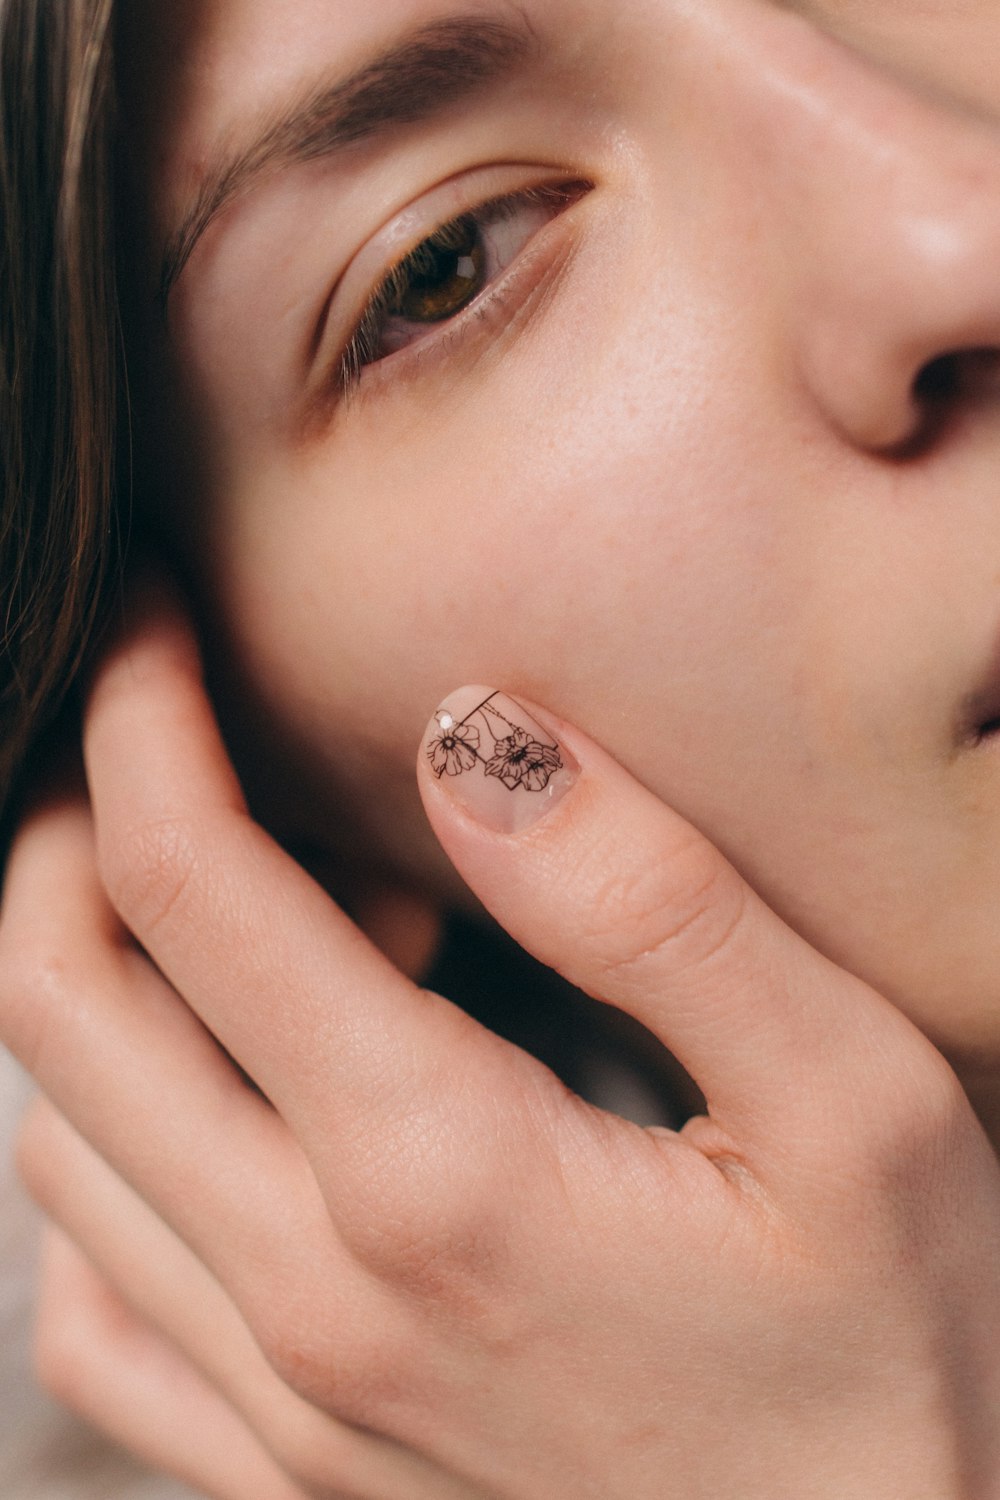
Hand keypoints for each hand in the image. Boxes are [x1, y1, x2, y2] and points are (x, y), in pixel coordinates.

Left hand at [5, 589, 999, 1499]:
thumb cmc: (902, 1367)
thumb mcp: (852, 1105)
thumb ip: (656, 906)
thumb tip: (475, 741)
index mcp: (432, 1173)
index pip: (188, 884)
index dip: (139, 716)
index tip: (150, 613)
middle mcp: (308, 1292)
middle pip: (61, 1004)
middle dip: (67, 824)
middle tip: (152, 729)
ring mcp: (278, 1402)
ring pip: (65, 1142)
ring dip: (116, 980)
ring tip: (274, 915)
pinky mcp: (289, 1473)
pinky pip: (99, 1314)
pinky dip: (110, 1163)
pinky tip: (227, 1111)